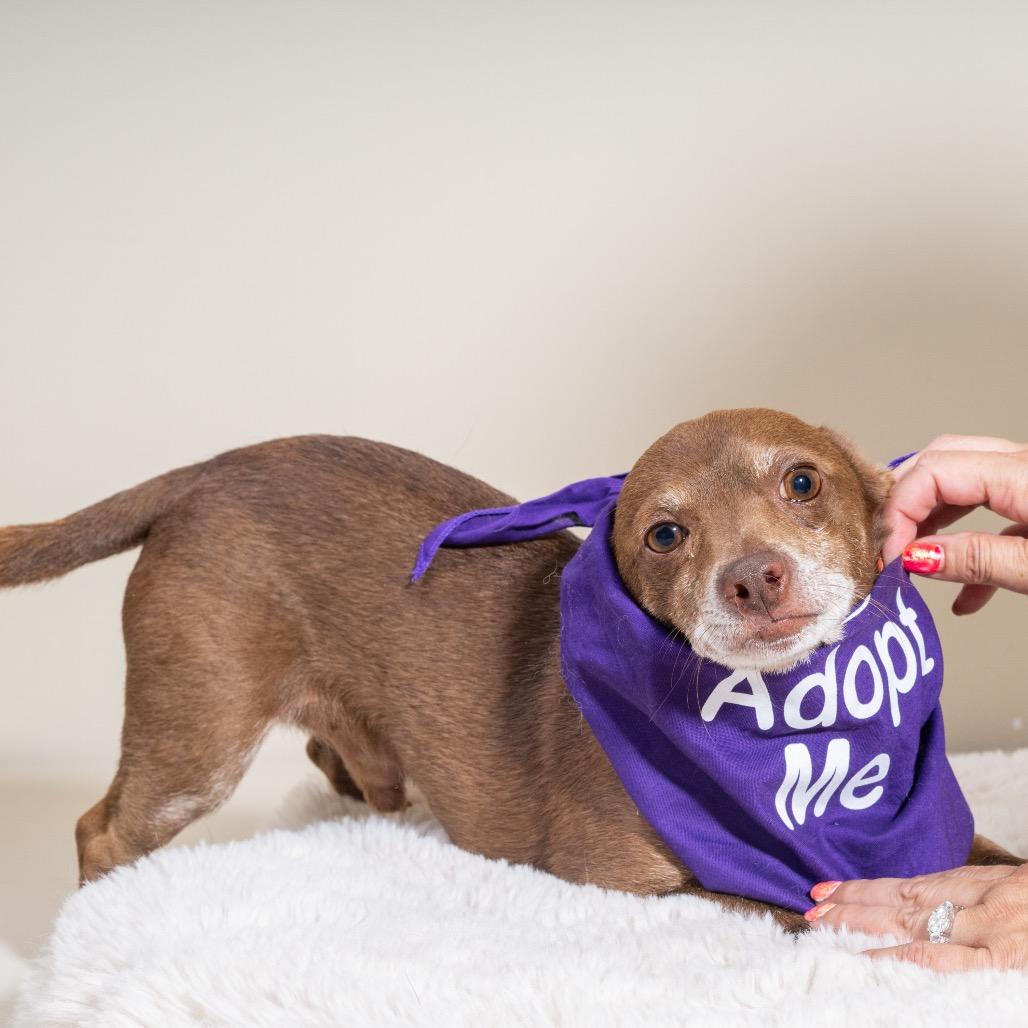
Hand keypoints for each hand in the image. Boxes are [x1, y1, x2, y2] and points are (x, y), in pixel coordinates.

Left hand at [803, 864, 1027, 971]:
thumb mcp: (999, 888)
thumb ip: (961, 895)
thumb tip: (911, 901)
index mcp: (967, 884)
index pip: (900, 884)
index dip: (859, 888)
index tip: (821, 890)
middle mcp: (968, 902)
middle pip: (896, 904)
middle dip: (849, 908)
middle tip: (808, 911)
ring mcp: (983, 931)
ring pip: (909, 926)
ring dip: (863, 929)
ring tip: (821, 929)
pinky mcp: (999, 959)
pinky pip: (942, 959)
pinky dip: (903, 958)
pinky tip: (871, 961)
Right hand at [883, 436, 1027, 613]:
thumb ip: (979, 560)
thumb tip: (916, 556)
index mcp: (1025, 474)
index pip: (932, 472)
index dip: (899, 513)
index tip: (889, 558)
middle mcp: (1026, 465)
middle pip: (940, 463)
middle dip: (904, 505)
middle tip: (889, 550)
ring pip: (962, 482)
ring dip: (930, 520)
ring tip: (913, 560)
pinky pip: (993, 513)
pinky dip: (969, 545)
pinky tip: (964, 595)